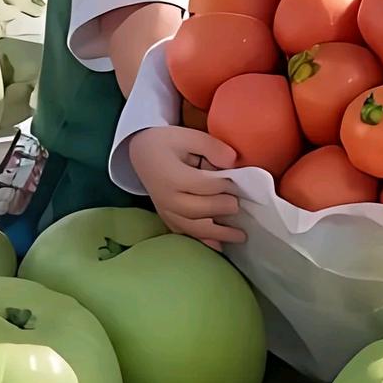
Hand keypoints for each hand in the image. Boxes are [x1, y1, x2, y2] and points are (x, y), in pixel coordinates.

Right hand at [128, 125, 244, 249]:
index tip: (240, 184)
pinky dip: (203, 242)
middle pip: (199, 209)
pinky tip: (219, 248)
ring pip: (194, 227)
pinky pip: (185, 233)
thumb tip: (233, 161)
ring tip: (240, 236)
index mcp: (172, 176)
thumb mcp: (189, 135)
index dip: (224, 186)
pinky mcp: (166, 218)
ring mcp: (165, 212)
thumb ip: (211, 147)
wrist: (141, 152)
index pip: (204, 186)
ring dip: (218, 233)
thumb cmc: (167, 142)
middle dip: (222, 208)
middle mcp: (167, 198)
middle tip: (240, 206)